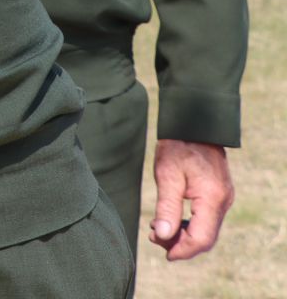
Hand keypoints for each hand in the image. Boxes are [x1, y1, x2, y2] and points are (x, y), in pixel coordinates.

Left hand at [149, 139, 233, 259]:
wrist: (195, 125)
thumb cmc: (178, 146)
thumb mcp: (167, 175)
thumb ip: (166, 207)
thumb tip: (162, 236)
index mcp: (212, 199)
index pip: (202, 238)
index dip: (183, 250)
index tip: (164, 253)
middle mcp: (223, 202)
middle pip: (205, 238)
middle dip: (181, 244)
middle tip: (154, 238)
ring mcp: (224, 199)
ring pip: (207, 230)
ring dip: (184, 235)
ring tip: (158, 230)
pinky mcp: (219, 195)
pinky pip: (207, 219)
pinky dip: (190, 225)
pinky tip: (170, 220)